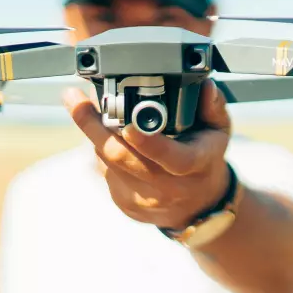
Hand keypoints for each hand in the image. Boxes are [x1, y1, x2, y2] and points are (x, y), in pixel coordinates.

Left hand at [63, 79, 231, 229]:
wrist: (198, 206)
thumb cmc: (205, 161)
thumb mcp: (218, 132)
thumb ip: (213, 107)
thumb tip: (204, 86)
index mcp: (193, 166)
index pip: (170, 156)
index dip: (146, 141)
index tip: (126, 123)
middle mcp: (166, 187)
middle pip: (120, 156)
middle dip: (92, 125)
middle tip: (74, 98)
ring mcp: (142, 199)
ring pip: (106, 161)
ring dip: (94, 133)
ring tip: (87, 108)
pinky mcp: (124, 204)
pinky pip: (104, 171)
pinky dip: (101, 150)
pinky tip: (107, 137)